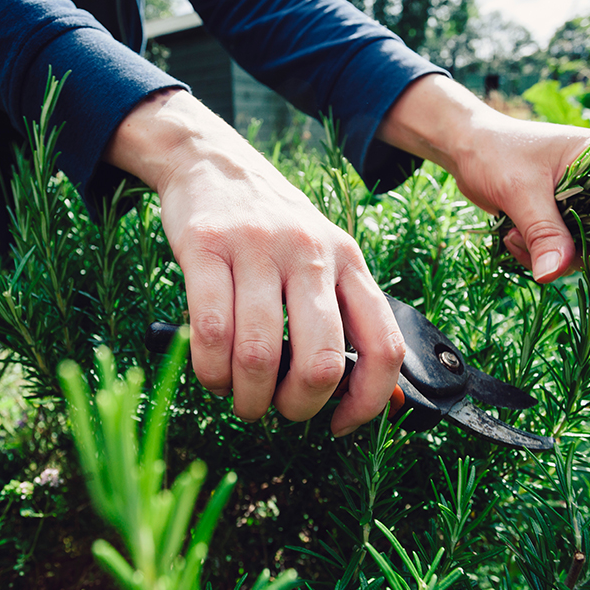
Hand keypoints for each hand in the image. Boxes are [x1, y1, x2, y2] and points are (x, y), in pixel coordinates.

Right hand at [105, 89, 404, 435]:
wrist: (214, 163)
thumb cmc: (271, 229)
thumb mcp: (321, 259)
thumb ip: (341, 317)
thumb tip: (362, 400)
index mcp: (349, 262)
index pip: (383, 346)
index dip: (368, 402)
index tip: (339, 425)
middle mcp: (310, 254)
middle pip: (321, 361)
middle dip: (296, 407)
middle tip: (277, 409)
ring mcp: (257, 248)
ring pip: (259, 353)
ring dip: (247, 397)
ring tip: (239, 397)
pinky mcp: (206, 247)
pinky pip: (209, 330)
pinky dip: (210, 371)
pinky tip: (212, 374)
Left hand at [379, 75, 589, 323]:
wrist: (469, 149)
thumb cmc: (496, 152)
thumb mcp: (519, 189)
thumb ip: (542, 230)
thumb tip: (554, 275)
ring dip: (568, 266)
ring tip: (516, 242)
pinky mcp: (575, 228)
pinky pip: (576, 260)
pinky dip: (548, 263)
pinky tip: (512, 241)